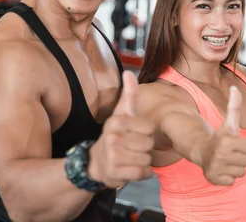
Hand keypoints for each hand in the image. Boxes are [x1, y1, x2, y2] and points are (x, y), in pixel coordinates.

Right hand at [88, 71, 155, 187]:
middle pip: (149, 144)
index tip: (135, 133)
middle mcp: (112, 138)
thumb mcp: (122, 113)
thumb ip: (129, 93)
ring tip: (131, 157)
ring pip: (147, 159)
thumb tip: (128, 71)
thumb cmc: (116, 134)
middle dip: (145, 148)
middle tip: (132, 147)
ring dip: (144, 160)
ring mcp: (112, 156)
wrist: (96, 163)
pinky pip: (143, 173)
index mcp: (116, 121)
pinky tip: (132, 168)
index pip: (149, 128)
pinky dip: (143, 173)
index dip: (146, 132)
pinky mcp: (115, 173)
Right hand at [195, 86, 245, 185]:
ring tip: (226, 160)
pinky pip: (232, 181)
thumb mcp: (229, 122)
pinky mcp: (214, 179)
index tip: (236, 142)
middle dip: (242, 156)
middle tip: (231, 152)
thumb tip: (235, 87)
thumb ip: (234, 106)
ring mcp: (217, 168)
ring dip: (236, 167)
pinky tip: (221, 168)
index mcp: (227, 141)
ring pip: (242, 172)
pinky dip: (228, 176)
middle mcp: (221, 155)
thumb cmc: (220, 137)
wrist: (201, 150)